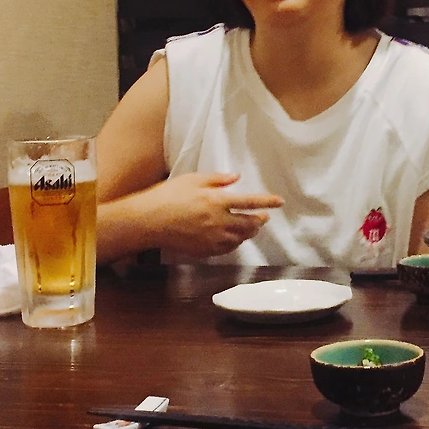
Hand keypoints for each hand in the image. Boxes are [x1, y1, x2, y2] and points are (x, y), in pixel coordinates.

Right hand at [147, 173, 283, 257]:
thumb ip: (217, 179)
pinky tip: (234, 239)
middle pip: (249, 224)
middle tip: (264, 217)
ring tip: (252, 228)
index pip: (250, 202)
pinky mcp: (204, 250)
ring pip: (240, 238)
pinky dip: (235, 243)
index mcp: (217, 201)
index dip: (267, 202)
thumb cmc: (168, 195)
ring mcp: (212, 238)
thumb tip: (236, 178)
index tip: (279, 202)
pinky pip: (227, 249)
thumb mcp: (192, 179)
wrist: (149, 221)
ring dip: (249, 233)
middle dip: (260, 220)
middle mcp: (219, 221)